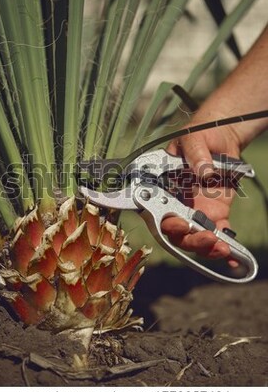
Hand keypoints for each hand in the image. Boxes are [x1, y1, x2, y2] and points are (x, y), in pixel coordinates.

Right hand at [162, 119, 241, 265]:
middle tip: (206, 237)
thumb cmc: (200, 134)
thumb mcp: (194, 138)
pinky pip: (218, 234)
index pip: (156, 210)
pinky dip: (225, 248)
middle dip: (189, 240)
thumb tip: (203, 171)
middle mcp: (177, 203)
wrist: (221, 137)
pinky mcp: (215, 214)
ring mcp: (196, 211)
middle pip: (175, 232)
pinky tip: (235, 257)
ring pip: (194, 238)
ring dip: (206, 247)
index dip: (164, 223)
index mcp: (163, 187)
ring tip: (223, 248)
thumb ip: (195, 153)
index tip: (178, 225)